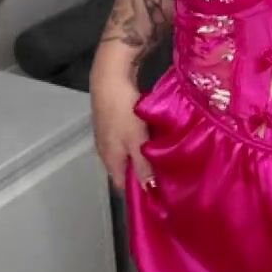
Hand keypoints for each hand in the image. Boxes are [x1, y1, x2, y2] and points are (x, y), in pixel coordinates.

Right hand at [90, 73, 153, 191]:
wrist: (110, 78)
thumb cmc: (123, 112)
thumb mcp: (136, 141)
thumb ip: (142, 165)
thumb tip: (149, 190)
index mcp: (110, 158)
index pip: (121, 184)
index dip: (137, 190)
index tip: (158, 193)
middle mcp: (105, 149)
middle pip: (123, 168)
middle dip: (141, 173)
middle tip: (166, 174)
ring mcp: (107, 134)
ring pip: (125, 152)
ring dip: (141, 156)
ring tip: (163, 156)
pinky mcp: (111, 119)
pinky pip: (126, 138)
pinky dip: (138, 140)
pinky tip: (152, 136)